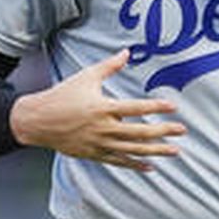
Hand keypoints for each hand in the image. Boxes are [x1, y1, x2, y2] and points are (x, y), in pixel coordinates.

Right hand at [9, 50, 185, 171]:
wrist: (37, 121)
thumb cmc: (62, 96)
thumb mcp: (86, 77)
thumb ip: (109, 66)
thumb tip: (127, 52)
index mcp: (103, 108)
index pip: (135, 108)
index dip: (155, 107)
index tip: (173, 107)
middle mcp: (103, 128)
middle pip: (139, 132)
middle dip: (163, 132)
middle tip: (182, 131)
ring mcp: (99, 144)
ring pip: (133, 150)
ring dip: (156, 151)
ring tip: (174, 151)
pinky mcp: (94, 154)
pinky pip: (118, 161)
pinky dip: (135, 165)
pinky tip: (150, 166)